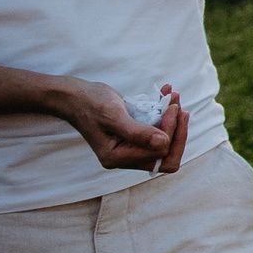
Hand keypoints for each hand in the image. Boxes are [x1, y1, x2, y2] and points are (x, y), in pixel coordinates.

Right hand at [52, 80, 188, 172]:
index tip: (172, 108)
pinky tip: (165, 94)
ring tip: (173, 96)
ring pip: (165, 141)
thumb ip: (137, 132)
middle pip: (166, 153)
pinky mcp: (134, 136)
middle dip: (177, 128)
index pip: (160, 153)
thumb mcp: (113, 115)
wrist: (75, 96)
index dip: (171, 131)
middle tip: (176, 105)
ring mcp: (130, 147)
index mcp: (118, 158)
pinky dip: (165, 113)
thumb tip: (163, 143)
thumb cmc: (90, 103)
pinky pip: (158, 130)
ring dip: (173, 118)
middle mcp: (125, 157)